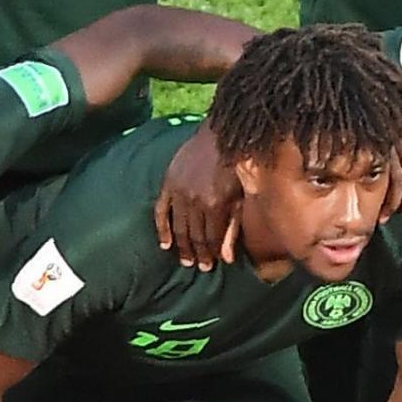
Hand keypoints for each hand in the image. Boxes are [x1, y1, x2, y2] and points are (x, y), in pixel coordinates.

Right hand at [154, 121, 239, 268]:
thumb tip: (227, 258)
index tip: (212, 264)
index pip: (211, 238)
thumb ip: (233, 226)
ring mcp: (179, 192)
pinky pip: (161, 210)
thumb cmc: (237, 165)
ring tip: (185, 261)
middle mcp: (195, 200)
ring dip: (181, 246)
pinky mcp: (169, 183)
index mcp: (216, 204)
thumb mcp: (241, 195)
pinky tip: (164, 244)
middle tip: (199, 267)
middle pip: (194, 235)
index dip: (212, 253)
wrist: (221, 134)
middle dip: (197, 253)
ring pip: (178, 227)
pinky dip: (161, 228)